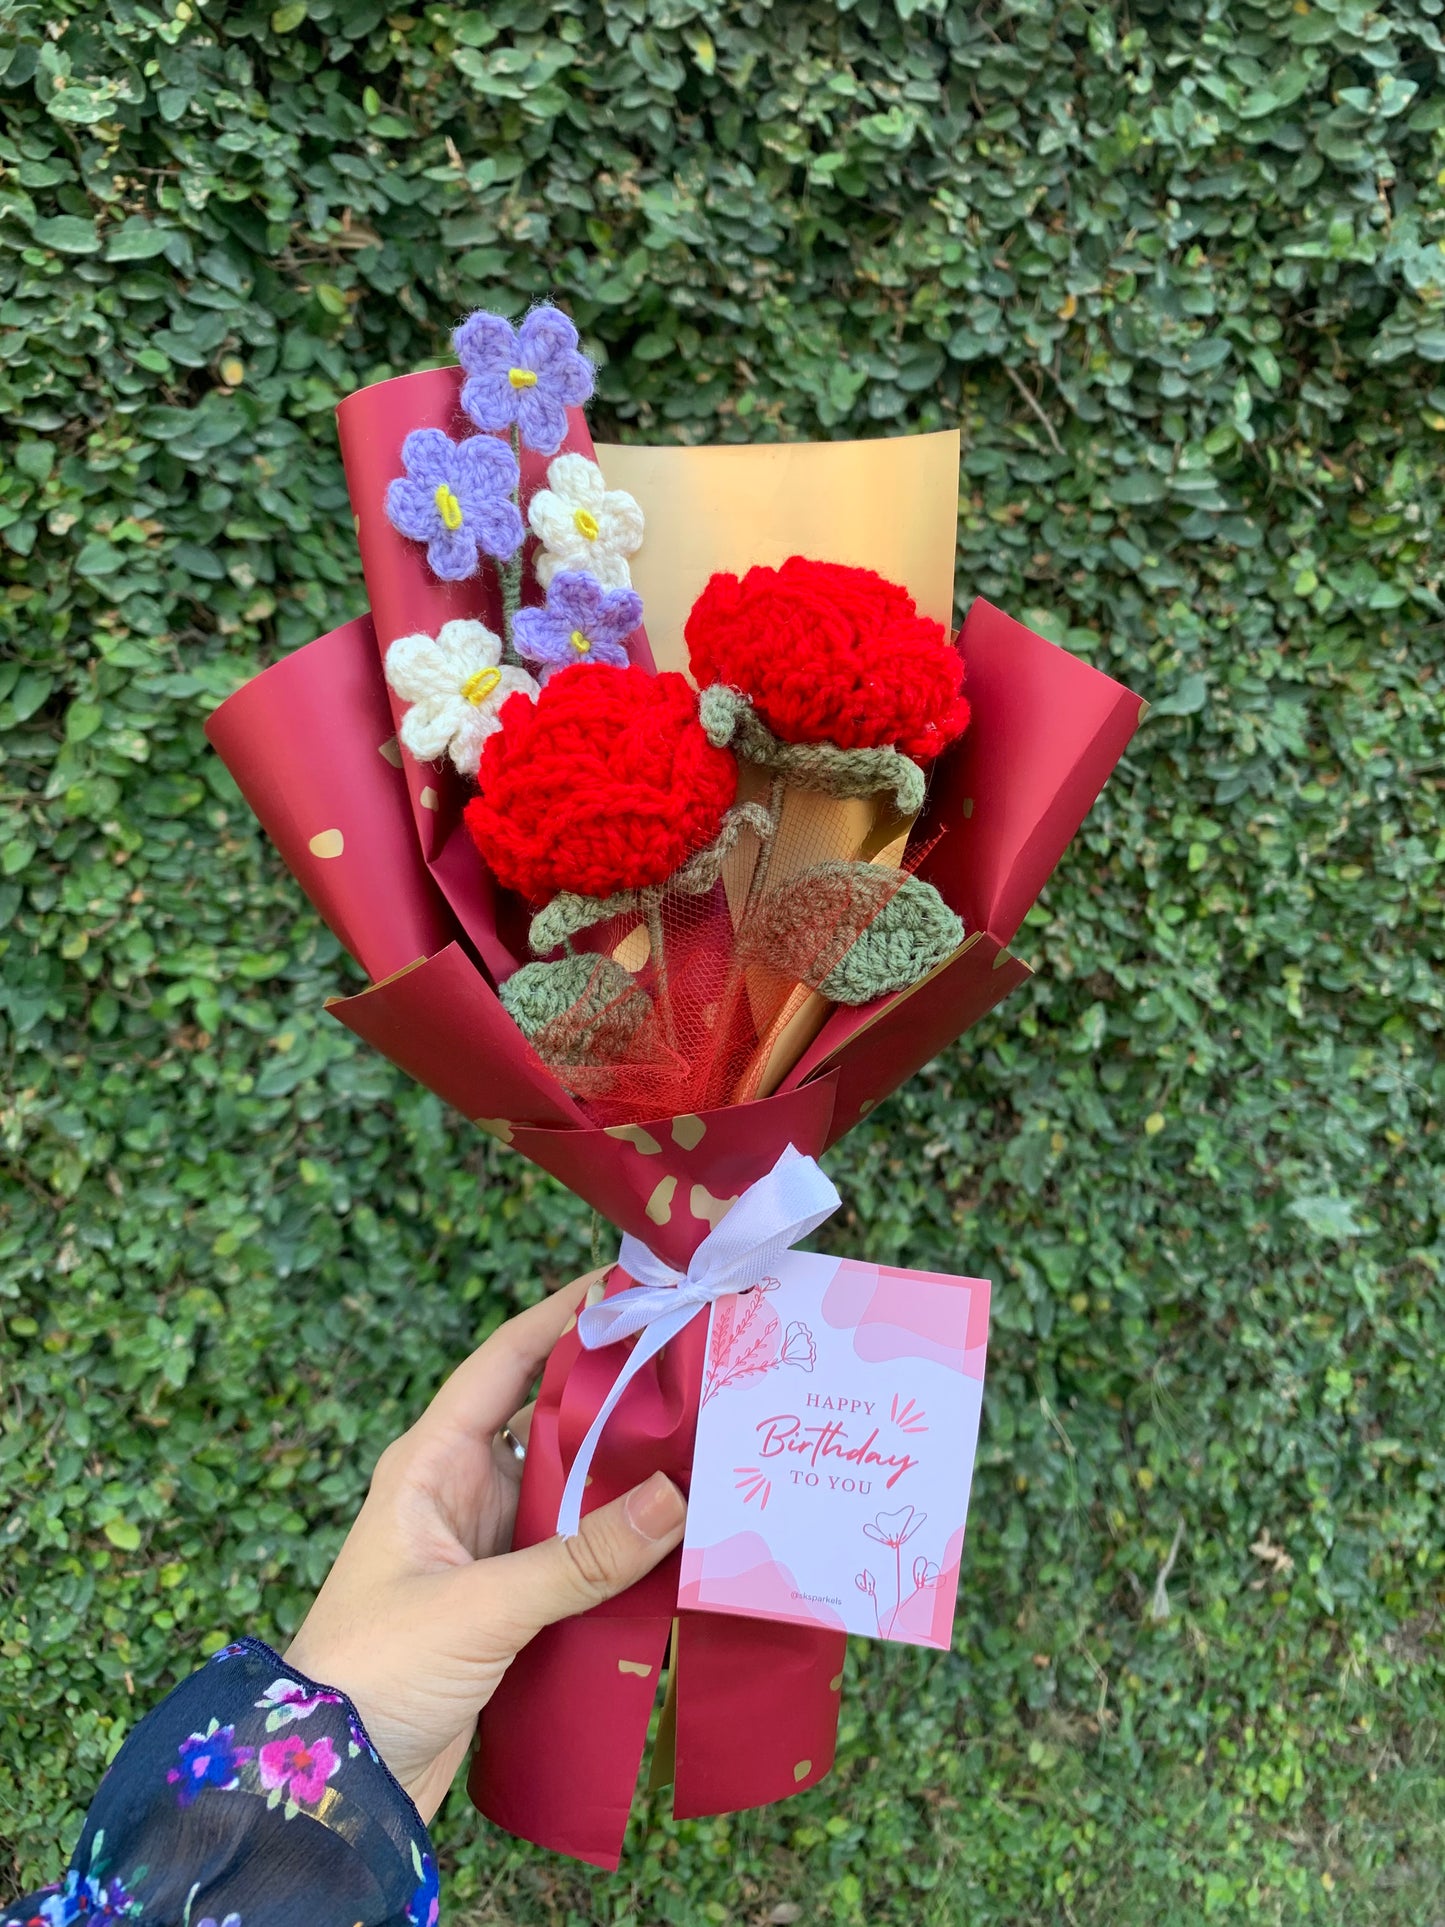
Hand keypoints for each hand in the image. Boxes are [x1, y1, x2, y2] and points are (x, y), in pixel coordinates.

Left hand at [283, 1270, 686, 1824]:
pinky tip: (678, 1541)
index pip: (504, 1361)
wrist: (330, 1789)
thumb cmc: (372, 1675)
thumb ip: (581, 1558)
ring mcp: (485, 1549)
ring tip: (707, 1444)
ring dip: (626, 1476)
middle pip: (550, 1420)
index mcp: (430, 1463)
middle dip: (616, 1395)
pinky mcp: (507, 1605)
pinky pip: (576, 1553)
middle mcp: (460, 1492)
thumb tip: (678, 1497)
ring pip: (570, 1490)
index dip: (562, 1315)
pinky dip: (621, 1544)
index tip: (629, 1281)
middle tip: (695, 1367)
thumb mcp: (481, 1608)